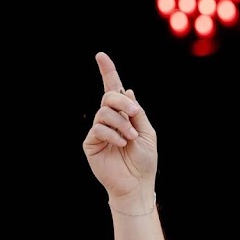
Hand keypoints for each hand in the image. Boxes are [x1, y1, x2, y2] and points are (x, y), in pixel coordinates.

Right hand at [82, 52, 157, 207]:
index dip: (108, 72)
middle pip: (109, 96)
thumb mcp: (147, 132)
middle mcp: (110, 120)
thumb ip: (136, 112)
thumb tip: (128, 90)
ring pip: (104, 113)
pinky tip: (122, 143)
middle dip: (123, 102)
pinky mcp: (91, 144)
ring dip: (121, 123)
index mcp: (125, 115)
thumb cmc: (145, 160)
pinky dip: (113, 134)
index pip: (114, 90)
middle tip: (135, 114)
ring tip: (131, 137)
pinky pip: (98, 129)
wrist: (138, 184)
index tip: (101, 55)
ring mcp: (99, 131)